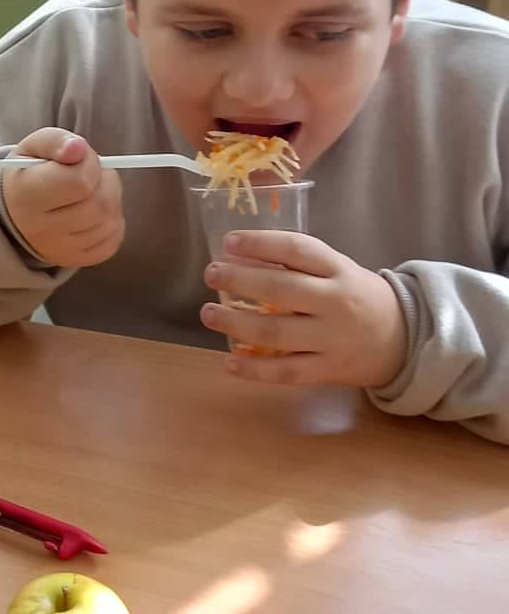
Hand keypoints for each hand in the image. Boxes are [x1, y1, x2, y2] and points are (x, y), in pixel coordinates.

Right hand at [1, 130, 124, 268]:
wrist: (15, 211)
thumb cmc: (30, 173)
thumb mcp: (34, 147)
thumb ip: (56, 141)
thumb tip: (80, 149)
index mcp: (26, 195)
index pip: (79, 182)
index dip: (90, 163)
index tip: (80, 157)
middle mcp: (40, 229)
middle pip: (100, 205)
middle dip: (105, 181)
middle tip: (91, 172)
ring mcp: (60, 250)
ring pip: (109, 222)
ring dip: (111, 199)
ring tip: (91, 190)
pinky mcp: (77, 259)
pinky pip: (113, 240)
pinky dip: (112, 221)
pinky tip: (94, 211)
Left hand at [202, 231, 408, 389]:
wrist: (404, 339)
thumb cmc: (358, 297)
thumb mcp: (338, 270)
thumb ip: (298, 264)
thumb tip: (240, 256)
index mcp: (339, 270)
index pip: (297, 250)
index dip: (261, 243)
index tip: (229, 242)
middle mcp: (336, 302)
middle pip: (281, 290)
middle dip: (240, 280)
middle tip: (211, 274)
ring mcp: (332, 339)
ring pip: (277, 332)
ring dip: (236, 323)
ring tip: (209, 313)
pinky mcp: (329, 370)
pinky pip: (286, 371)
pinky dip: (255, 370)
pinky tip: (229, 363)